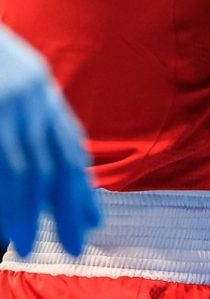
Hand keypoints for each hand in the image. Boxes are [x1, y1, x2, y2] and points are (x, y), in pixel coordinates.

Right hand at [0, 25, 99, 255]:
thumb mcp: (18, 74)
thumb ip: (31, 109)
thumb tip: (49, 154)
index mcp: (42, 88)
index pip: (70, 145)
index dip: (80, 184)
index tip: (91, 217)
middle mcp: (32, 98)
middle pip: (55, 162)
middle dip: (65, 207)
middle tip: (73, 243)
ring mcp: (9, 105)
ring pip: (25, 169)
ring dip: (27, 211)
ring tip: (29, 244)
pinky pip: (3, 162)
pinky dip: (6, 194)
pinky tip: (8, 220)